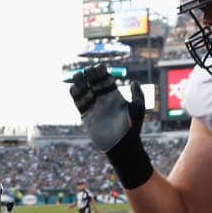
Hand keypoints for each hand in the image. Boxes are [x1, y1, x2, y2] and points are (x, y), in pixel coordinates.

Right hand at [69, 64, 152, 188]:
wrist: (122, 145)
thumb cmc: (133, 127)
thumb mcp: (138, 108)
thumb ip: (137, 94)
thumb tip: (134, 82)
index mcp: (114, 96)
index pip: (105, 80)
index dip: (101, 72)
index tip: (98, 67)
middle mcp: (103, 100)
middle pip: (93, 83)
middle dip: (89, 75)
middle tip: (87, 70)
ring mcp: (94, 107)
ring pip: (84, 91)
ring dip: (80, 83)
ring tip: (77, 76)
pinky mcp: (86, 115)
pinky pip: (79, 103)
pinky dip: (75, 95)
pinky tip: (73, 88)